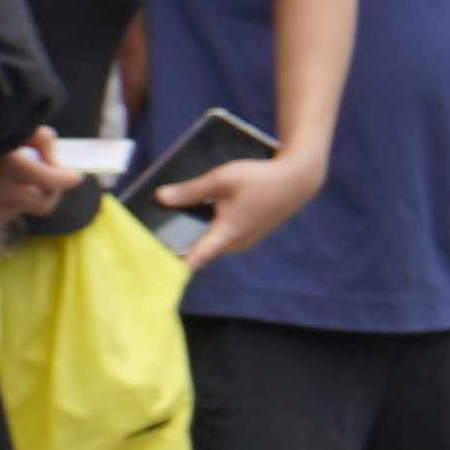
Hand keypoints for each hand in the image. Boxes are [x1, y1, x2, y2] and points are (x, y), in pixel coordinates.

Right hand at [0, 138, 77, 228]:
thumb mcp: (16, 131)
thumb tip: (59, 161)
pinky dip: (15, 203)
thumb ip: (41, 140)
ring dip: (31, 196)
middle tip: (52, 179)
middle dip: (53, 192)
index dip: (66, 179)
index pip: (49, 181)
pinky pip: (12, 215)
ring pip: (28, 209)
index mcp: (9, 165)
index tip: (76, 176)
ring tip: (20, 180)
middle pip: (45, 203)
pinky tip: (4, 190)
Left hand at [160, 146, 322, 271]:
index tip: (153, 271)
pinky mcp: (247, 233)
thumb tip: (160, 198)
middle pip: (199, 247)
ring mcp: (243, 241)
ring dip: (195, 231)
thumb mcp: (221, 178)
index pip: (194, 257)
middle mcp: (235, 243)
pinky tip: (201, 210)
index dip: (173, 264)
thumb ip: (190, 191)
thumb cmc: (260, 178)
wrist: (297, 180)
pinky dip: (209, 225)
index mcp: (227, 233)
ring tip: (172, 217)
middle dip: (178, 240)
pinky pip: (221, 234)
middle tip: (152, 231)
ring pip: (211, 239)